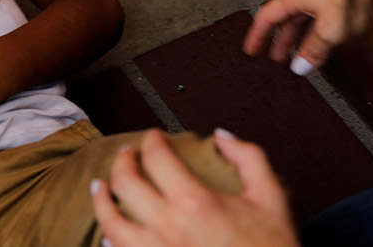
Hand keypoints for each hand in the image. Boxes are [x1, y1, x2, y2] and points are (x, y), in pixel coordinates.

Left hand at [92, 129, 298, 246]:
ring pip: (111, 222)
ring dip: (102, 200)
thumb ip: (249, 158)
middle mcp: (168, 228)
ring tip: (100, 187)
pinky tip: (108, 234)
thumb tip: (222, 136)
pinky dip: (109, 241)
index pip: (157, 157)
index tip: (153, 136)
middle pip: (126, 183)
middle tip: (126, 153)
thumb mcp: (272, 199)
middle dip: (122, 161)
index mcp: (195, 203)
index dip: (151, 140)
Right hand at [243, 0, 361, 72]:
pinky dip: (314, 35)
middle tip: (274, 57)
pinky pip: (318, 20)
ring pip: (302, 20)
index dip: (257, 35)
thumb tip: (301, 65)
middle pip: (285, 19)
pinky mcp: (338, 0)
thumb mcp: (330, 29)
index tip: (252, 49)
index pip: (266, 16)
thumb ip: (314, 49)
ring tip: (296, 56)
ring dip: (297, 39)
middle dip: (278, 40)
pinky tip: (320, 46)